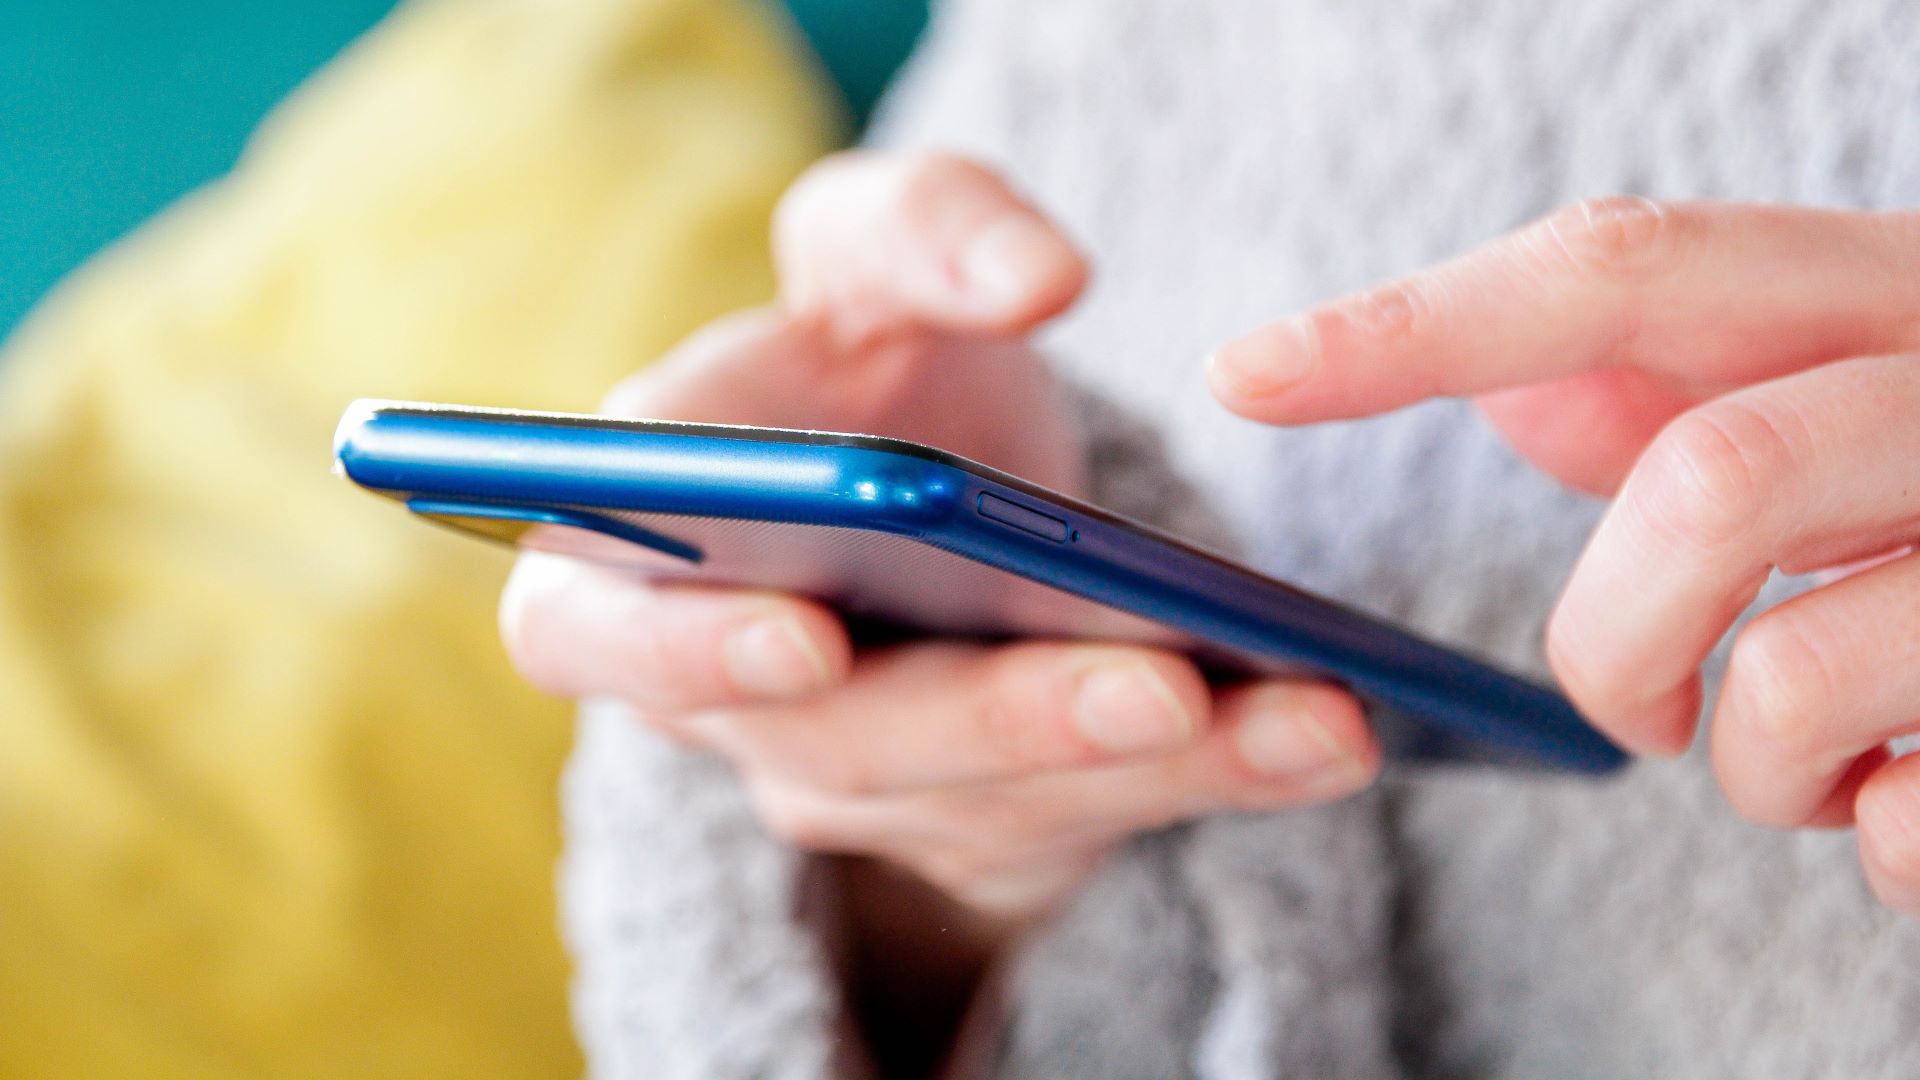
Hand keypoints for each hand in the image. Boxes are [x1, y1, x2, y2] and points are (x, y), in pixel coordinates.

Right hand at [502, 152, 1380, 929]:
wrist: (926, 497)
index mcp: (640, 551)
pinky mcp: (983, 824)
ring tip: (1309, 718)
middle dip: (1005, 721)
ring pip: (994, 803)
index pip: (594, 632)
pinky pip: (1090, 824)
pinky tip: (1321, 732)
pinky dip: (1216, 779)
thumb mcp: (873, 251)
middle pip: (842, 745)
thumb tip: (1037, 277)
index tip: (807, 635)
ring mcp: (862, 783)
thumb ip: (925, 226)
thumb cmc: (867, 361)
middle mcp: (739, 700)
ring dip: (1155, 768)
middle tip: (1155, 687)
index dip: (685, 649)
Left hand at [1209, 197, 1919, 911]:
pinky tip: (1919, 794)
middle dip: (1616, 633)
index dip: (1417, 322)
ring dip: (1748, 761)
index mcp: (1892, 291)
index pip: (1623, 268)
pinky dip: (1876, 840)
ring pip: (1798, 680)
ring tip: (1800, 755)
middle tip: (1635, 701)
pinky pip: (1913, 823)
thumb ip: (1686, 382)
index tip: (1240, 371)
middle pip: (1709, 485)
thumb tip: (1514, 384)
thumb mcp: (1845, 391)